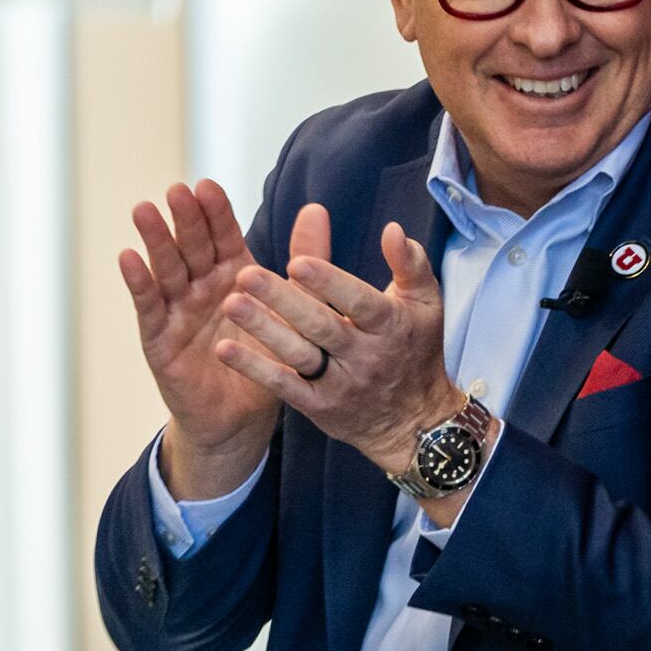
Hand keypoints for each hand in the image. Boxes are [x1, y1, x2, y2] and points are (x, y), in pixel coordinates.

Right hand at [119, 180, 279, 498]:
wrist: (244, 419)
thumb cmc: (268, 360)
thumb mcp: (294, 307)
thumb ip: (307, 260)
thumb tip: (317, 209)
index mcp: (234, 276)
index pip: (223, 237)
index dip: (215, 212)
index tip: (207, 185)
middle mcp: (202, 288)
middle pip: (192, 247)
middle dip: (185, 219)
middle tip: (177, 190)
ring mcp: (178, 312)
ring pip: (166, 270)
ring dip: (155, 241)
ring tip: (145, 210)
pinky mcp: (160, 340)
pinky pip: (148, 308)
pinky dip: (139, 283)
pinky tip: (128, 258)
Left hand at [212, 205, 477, 495]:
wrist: (414, 422)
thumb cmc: (415, 350)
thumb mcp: (425, 304)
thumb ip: (410, 263)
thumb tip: (392, 228)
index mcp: (391, 326)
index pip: (359, 302)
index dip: (330, 283)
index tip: (298, 262)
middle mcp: (366, 356)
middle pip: (321, 326)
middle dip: (283, 300)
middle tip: (246, 274)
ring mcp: (341, 384)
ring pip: (299, 355)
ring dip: (263, 330)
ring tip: (231, 304)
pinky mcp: (320, 406)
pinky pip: (284, 387)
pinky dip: (254, 369)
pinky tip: (225, 349)